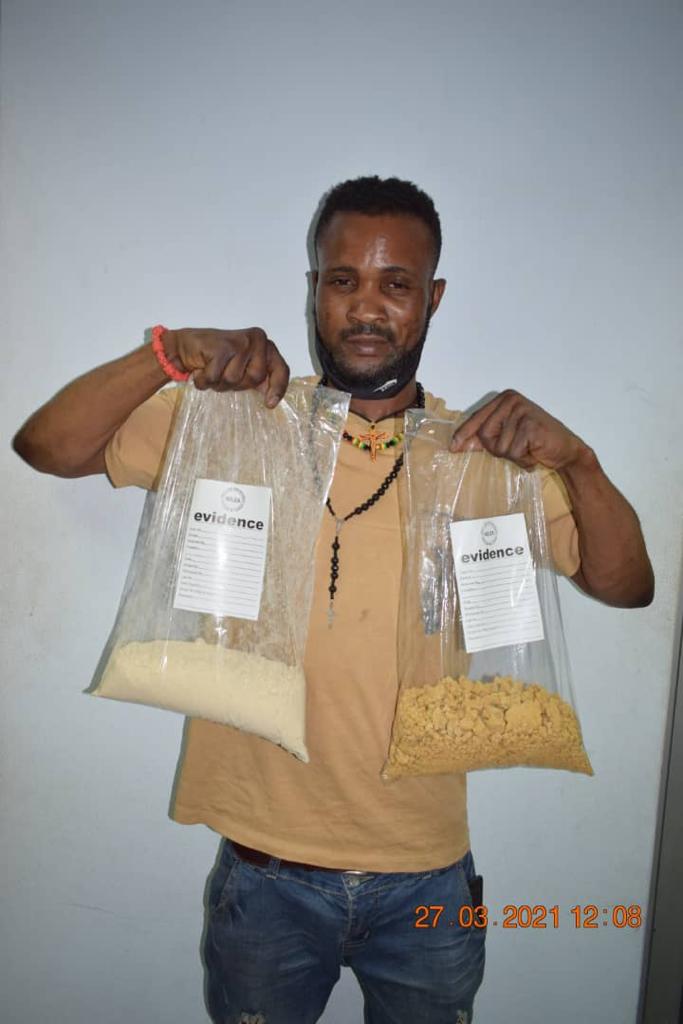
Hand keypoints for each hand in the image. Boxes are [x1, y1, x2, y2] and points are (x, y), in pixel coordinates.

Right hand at [162, 327, 289, 407]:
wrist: (185, 346)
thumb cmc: (216, 359)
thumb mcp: (242, 368)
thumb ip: (259, 377)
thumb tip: (273, 398)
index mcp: (264, 345)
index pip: (281, 369)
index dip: (278, 388)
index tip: (270, 404)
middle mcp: (255, 340)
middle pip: (255, 378)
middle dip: (237, 384)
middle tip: (223, 373)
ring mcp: (238, 342)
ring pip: (234, 379)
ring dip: (219, 382)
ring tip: (212, 370)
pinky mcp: (221, 347)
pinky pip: (215, 377)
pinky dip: (205, 379)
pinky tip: (201, 368)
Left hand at [449, 389, 588, 471]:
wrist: (567, 451)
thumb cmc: (536, 443)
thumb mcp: (507, 437)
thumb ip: (485, 438)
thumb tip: (459, 445)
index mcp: (504, 399)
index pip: (477, 418)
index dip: (464, 435)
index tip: (453, 448)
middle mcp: (511, 400)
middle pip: (484, 434)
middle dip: (497, 449)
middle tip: (517, 449)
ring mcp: (521, 411)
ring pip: (499, 446)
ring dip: (513, 456)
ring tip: (528, 450)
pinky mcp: (530, 425)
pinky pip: (513, 452)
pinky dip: (524, 459)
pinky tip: (535, 453)